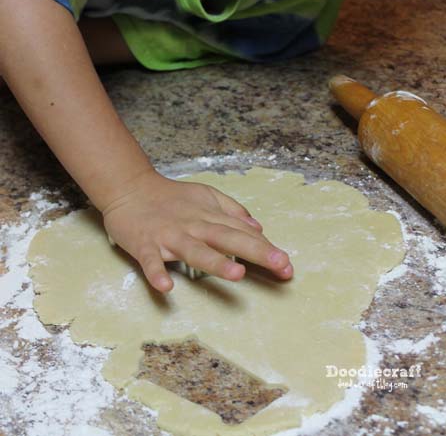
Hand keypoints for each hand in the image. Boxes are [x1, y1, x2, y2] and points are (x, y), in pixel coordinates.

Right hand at [101, 169, 293, 292]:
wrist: (129, 188)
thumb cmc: (169, 197)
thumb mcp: (205, 196)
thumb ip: (231, 210)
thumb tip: (257, 226)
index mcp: (209, 216)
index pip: (242, 232)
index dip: (266, 247)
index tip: (287, 264)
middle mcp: (194, 226)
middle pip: (228, 239)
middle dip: (256, 252)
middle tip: (281, 265)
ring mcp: (169, 236)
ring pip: (195, 251)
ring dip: (216, 262)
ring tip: (238, 275)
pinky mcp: (145, 244)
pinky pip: (151, 261)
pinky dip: (157, 273)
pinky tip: (166, 287)